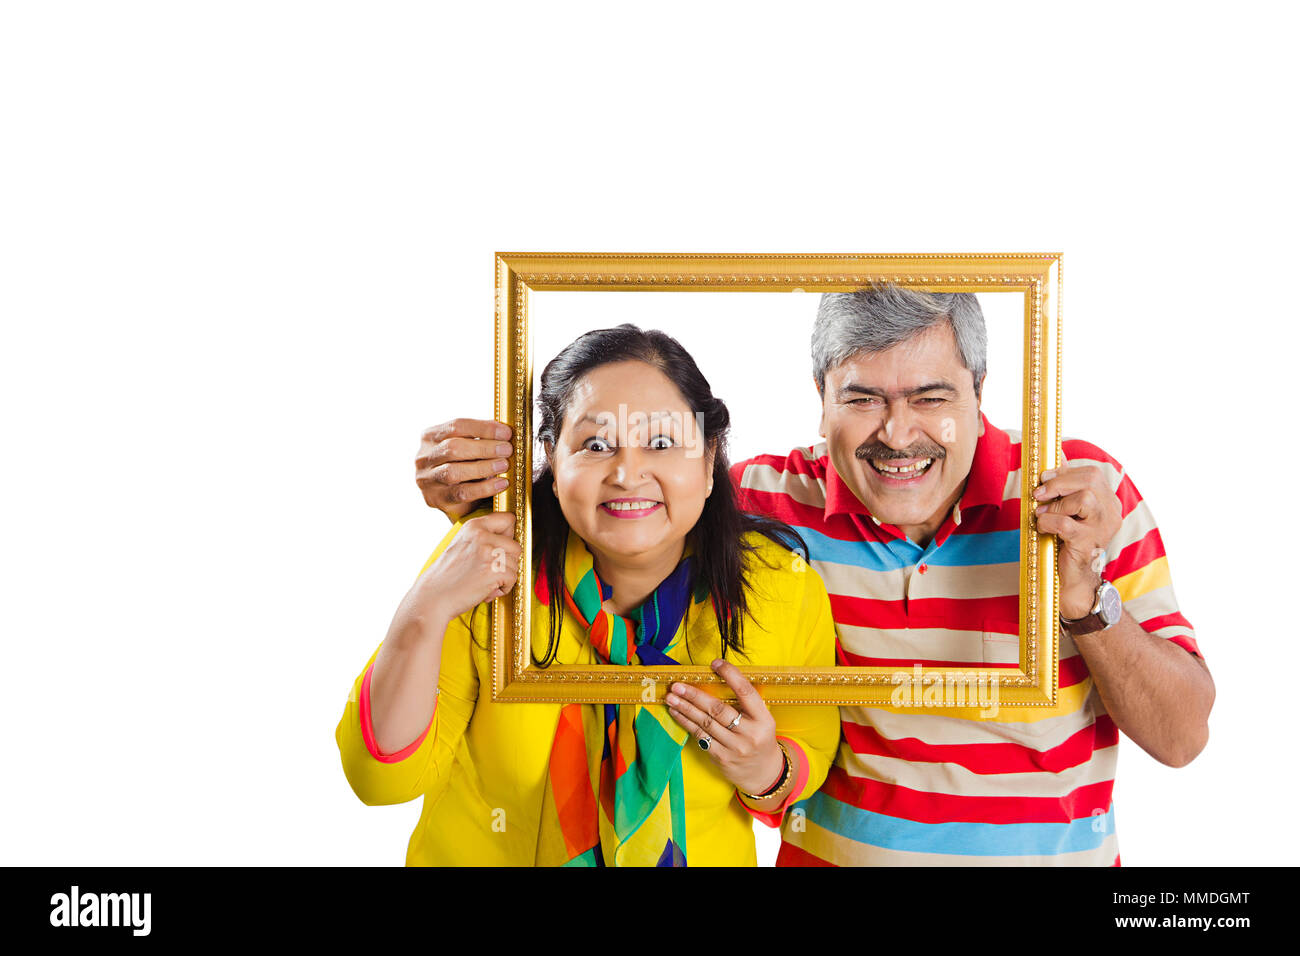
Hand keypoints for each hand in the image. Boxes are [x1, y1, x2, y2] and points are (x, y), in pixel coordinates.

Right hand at [401, 512, 520, 625]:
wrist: (432, 597)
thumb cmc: (446, 576)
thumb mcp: (461, 545)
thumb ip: (483, 539)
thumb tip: (509, 540)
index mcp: (473, 526)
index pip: (508, 519)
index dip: (509, 535)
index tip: (503, 547)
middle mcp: (482, 535)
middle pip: (516, 546)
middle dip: (507, 562)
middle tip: (490, 572)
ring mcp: (488, 552)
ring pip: (516, 564)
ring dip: (505, 576)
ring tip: (485, 582)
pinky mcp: (494, 570)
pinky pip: (513, 578)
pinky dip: (504, 588)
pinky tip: (487, 590)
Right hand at [415, 418, 513, 519]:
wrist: (457, 500)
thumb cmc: (465, 467)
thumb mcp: (468, 448)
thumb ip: (480, 438)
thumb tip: (505, 432)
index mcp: (431, 437)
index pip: (457, 426)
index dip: (483, 428)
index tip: (506, 433)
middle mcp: (424, 457)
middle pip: (453, 447)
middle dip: (484, 447)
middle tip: (507, 449)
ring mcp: (427, 479)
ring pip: (453, 471)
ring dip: (483, 467)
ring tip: (504, 465)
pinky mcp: (435, 499)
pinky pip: (461, 493)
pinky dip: (484, 488)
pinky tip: (500, 484)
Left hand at [664, 659, 784, 796]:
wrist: (764, 773)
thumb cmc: (759, 738)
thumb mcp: (762, 719)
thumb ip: (745, 703)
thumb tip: (716, 679)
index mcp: (763, 719)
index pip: (746, 692)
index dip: (730, 675)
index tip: (715, 663)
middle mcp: (750, 733)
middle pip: (718, 709)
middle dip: (695, 695)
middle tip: (678, 684)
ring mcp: (735, 747)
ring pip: (705, 723)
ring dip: (685, 708)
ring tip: (671, 697)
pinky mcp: (721, 758)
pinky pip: (700, 736)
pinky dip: (686, 723)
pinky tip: (676, 713)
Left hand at [1033, 462, 1122, 618]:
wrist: (1073, 579)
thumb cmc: (1067, 540)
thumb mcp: (1067, 508)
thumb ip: (1065, 482)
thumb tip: (1057, 454)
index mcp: (1108, 501)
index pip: (1092, 474)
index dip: (1065, 472)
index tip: (1043, 479)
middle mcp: (1111, 513)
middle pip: (1091, 480)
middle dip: (1059, 482)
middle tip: (1038, 493)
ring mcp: (1103, 528)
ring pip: (1085, 499)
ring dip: (1056, 504)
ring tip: (1042, 514)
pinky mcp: (1089, 544)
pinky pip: (1067, 524)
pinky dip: (1049, 522)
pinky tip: (1043, 528)